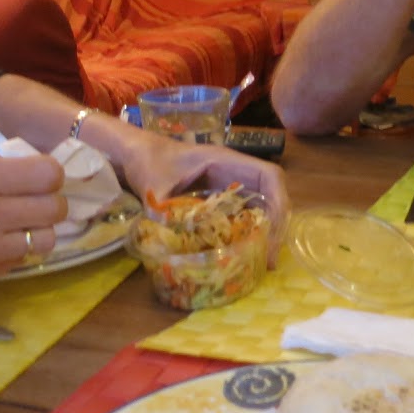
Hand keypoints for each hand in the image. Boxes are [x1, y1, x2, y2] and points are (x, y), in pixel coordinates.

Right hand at [0, 145, 66, 299]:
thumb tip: (11, 159)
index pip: (47, 175)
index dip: (46, 175)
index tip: (35, 178)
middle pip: (55, 210)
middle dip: (47, 204)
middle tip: (27, 203)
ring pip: (45, 242)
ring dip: (34, 233)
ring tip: (11, 228)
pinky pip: (16, 264)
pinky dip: (10, 254)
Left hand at [119, 134, 289, 260]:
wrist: (135, 153)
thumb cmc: (147, 161)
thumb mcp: (154, 186)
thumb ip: (164, 212)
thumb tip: (172, 245)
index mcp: (225, 161)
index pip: (269, 176)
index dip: (278, 203)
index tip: (273, 233)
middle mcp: (233, 171)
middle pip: (271, 193)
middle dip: (276, 224)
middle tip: (269, 258)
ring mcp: (228, 183)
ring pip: (261, 204)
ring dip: (265, 229)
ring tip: (261, 260)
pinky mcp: (219, 196)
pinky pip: (243, 211)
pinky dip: (248, 230)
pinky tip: (242, 251)